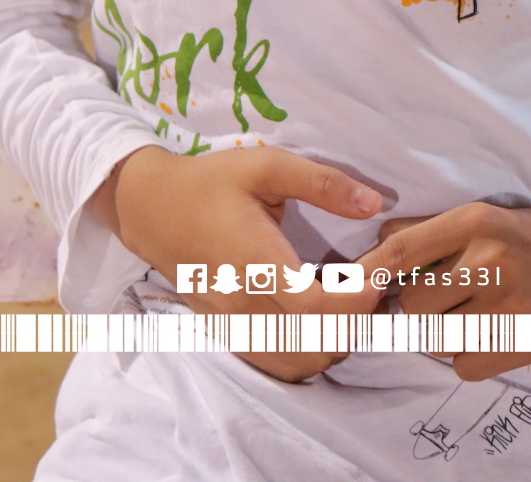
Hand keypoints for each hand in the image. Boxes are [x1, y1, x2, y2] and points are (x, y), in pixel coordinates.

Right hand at [90, 144, 384, 380]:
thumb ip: (322, 183)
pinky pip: (278, 363)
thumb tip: (374, 203)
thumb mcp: (267, 166)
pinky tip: (319, 320)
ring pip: (300, 361)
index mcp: (258, 263)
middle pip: (316, 342)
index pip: (319, 307)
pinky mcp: (229, 333)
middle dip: (356, 321)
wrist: (151, 208)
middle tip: (370, 284)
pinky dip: (310, 353)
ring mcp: (236, 326)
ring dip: (336, 341)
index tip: (379, 275)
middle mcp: (246, 305)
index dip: (359, 300)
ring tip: (348, 302)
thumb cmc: (210, 182)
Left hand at [356, 158, 530, 381]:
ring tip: (464, 318)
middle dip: (417, 307)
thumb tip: (378, 237)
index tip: (350, 287)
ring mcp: (508, 302)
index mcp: (473, 222)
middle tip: (435, 302)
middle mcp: (489, 259)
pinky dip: (466, 358)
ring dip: (442, 334)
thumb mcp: (480, 216)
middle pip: (415, 303)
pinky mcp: (524, 340)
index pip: (403, 249)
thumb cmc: (529, 235)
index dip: (369, 272)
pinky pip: (464, 365)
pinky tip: (483, 338)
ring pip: (438, 337)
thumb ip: (429, 231)